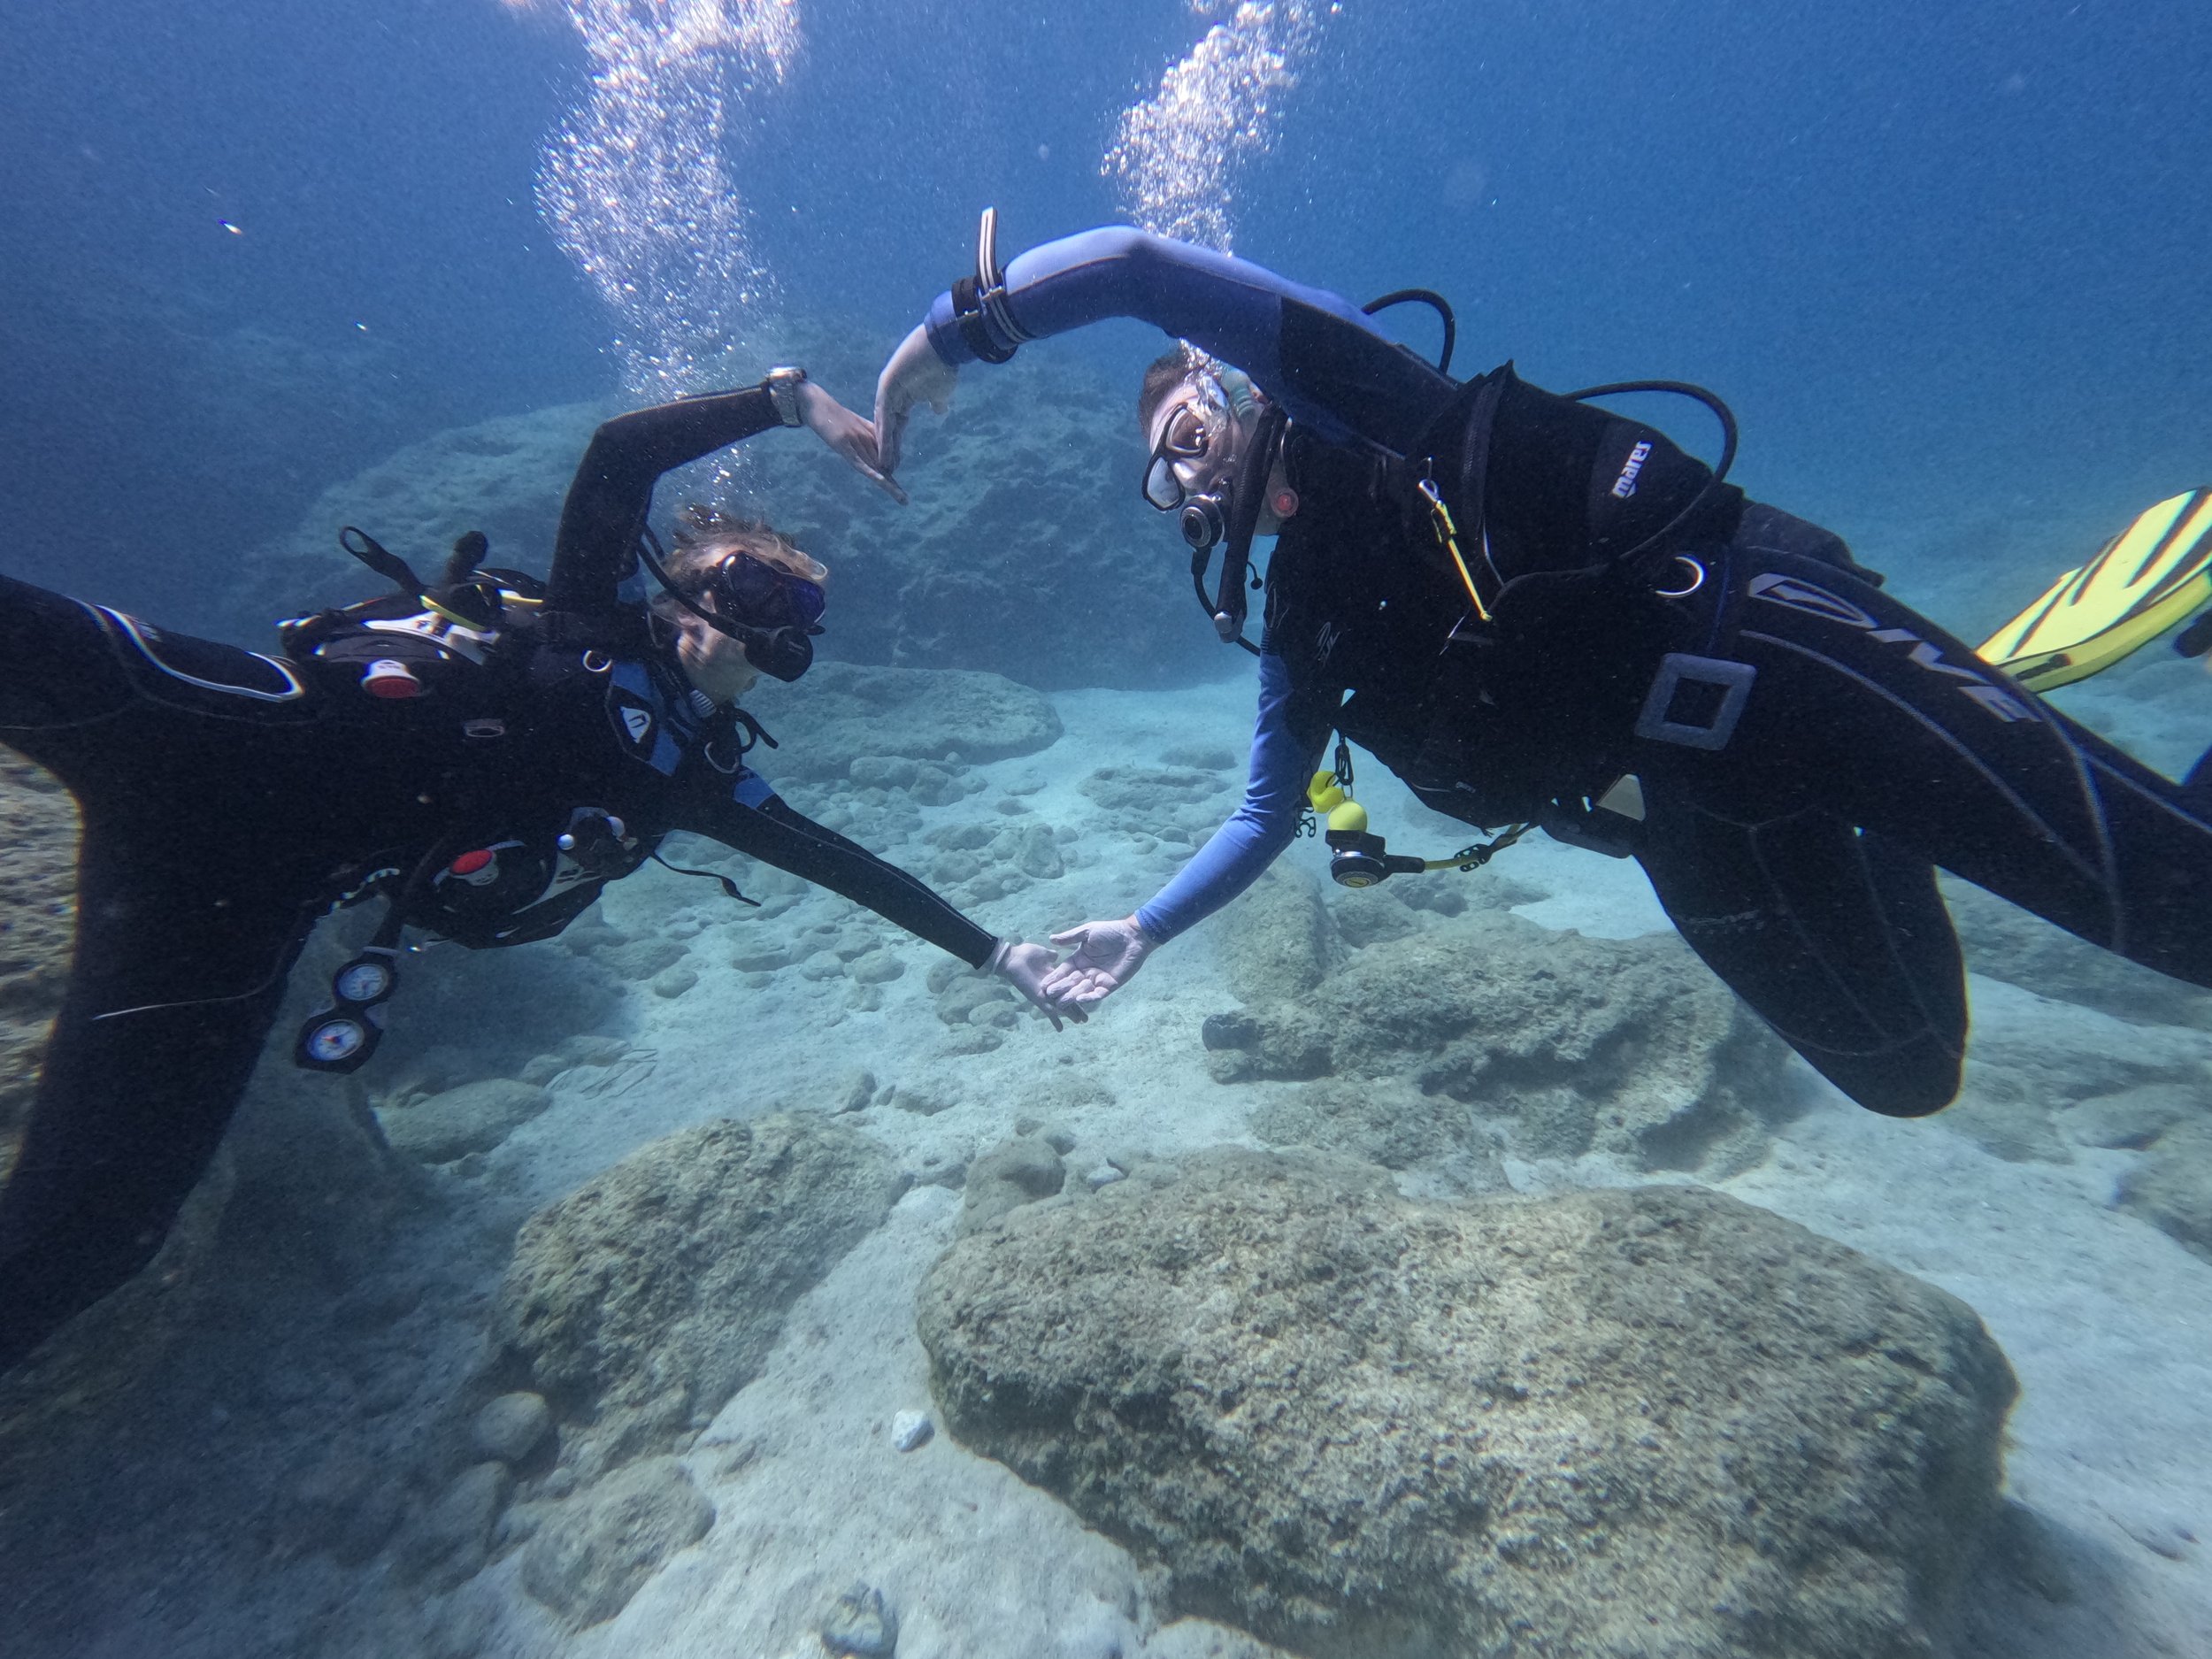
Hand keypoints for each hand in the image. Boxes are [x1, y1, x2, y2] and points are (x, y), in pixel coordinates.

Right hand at [794, 379, 906, 503]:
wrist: (817, 403)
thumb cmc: (832, 415)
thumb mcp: (850, 428)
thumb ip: (863, 436)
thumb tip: (870, 452)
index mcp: (869, 436)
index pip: (884, 458)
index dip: (891, 475)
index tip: (898, 490)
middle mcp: (865, 440)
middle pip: (882, 466)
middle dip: (892, 485)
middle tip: (904, 501)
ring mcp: (855, 441)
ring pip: (874, 466)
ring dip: (888, 484)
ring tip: (900, 498)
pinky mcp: (844, 444)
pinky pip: (859, 461)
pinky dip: (871, 471)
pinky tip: (882, 481)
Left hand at [872, 324, 958, 476]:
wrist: (942, 345)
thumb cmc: (943, 366)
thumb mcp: (942, 392)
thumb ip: (937, 403)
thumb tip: (939, 410)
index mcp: (904, 397)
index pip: (898, 425)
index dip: (897, 443)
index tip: (898, 461)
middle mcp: (892, 395)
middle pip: (887, 427)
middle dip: (887, 449)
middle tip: (887, 470)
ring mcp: (887, 391)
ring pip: (884, 424)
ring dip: (884, 446)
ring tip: (883, 467)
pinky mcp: (886, 387)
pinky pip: (884, 416)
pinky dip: (884, 434)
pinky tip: (884, 450)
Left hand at [989, 939, 1085, 1031]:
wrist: (1013, 958)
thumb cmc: (1026, 954)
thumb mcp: (1043, 953)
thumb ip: (1051, 956)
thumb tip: (1056, 955)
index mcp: (1053, 978)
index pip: (1068, 988)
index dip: (1077, 993)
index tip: (1086, 998)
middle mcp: (1050, 989)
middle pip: (1066, 1000)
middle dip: (1076, 1009)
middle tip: (1086, 1019)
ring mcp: (1044, 995)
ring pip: (1060, 1007)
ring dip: (1069, 1015)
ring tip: (1079, 1023)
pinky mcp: (1037, 998)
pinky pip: (1047, 1010)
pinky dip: (1053, 1019)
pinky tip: (1060, 1028)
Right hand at [1040, 916, 1155, 1013]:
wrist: (1133, 936)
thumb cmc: (1111, 931)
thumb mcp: (1088, 932)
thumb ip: (1070, 937)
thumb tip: (1051, 939)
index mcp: (1079, 960)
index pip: (1063, 971)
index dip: (1054, 977)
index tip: (1043, 984)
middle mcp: (1086, 972)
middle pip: (1070, 983)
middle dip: (1060, 989)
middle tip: (1048, 996)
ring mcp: (1097, 980)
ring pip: (1081, 991)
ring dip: (1071, 996)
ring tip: (1061, 1002)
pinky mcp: (1110, 986)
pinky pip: (1097, 994)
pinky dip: (1089, 998)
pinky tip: (1080, 999)